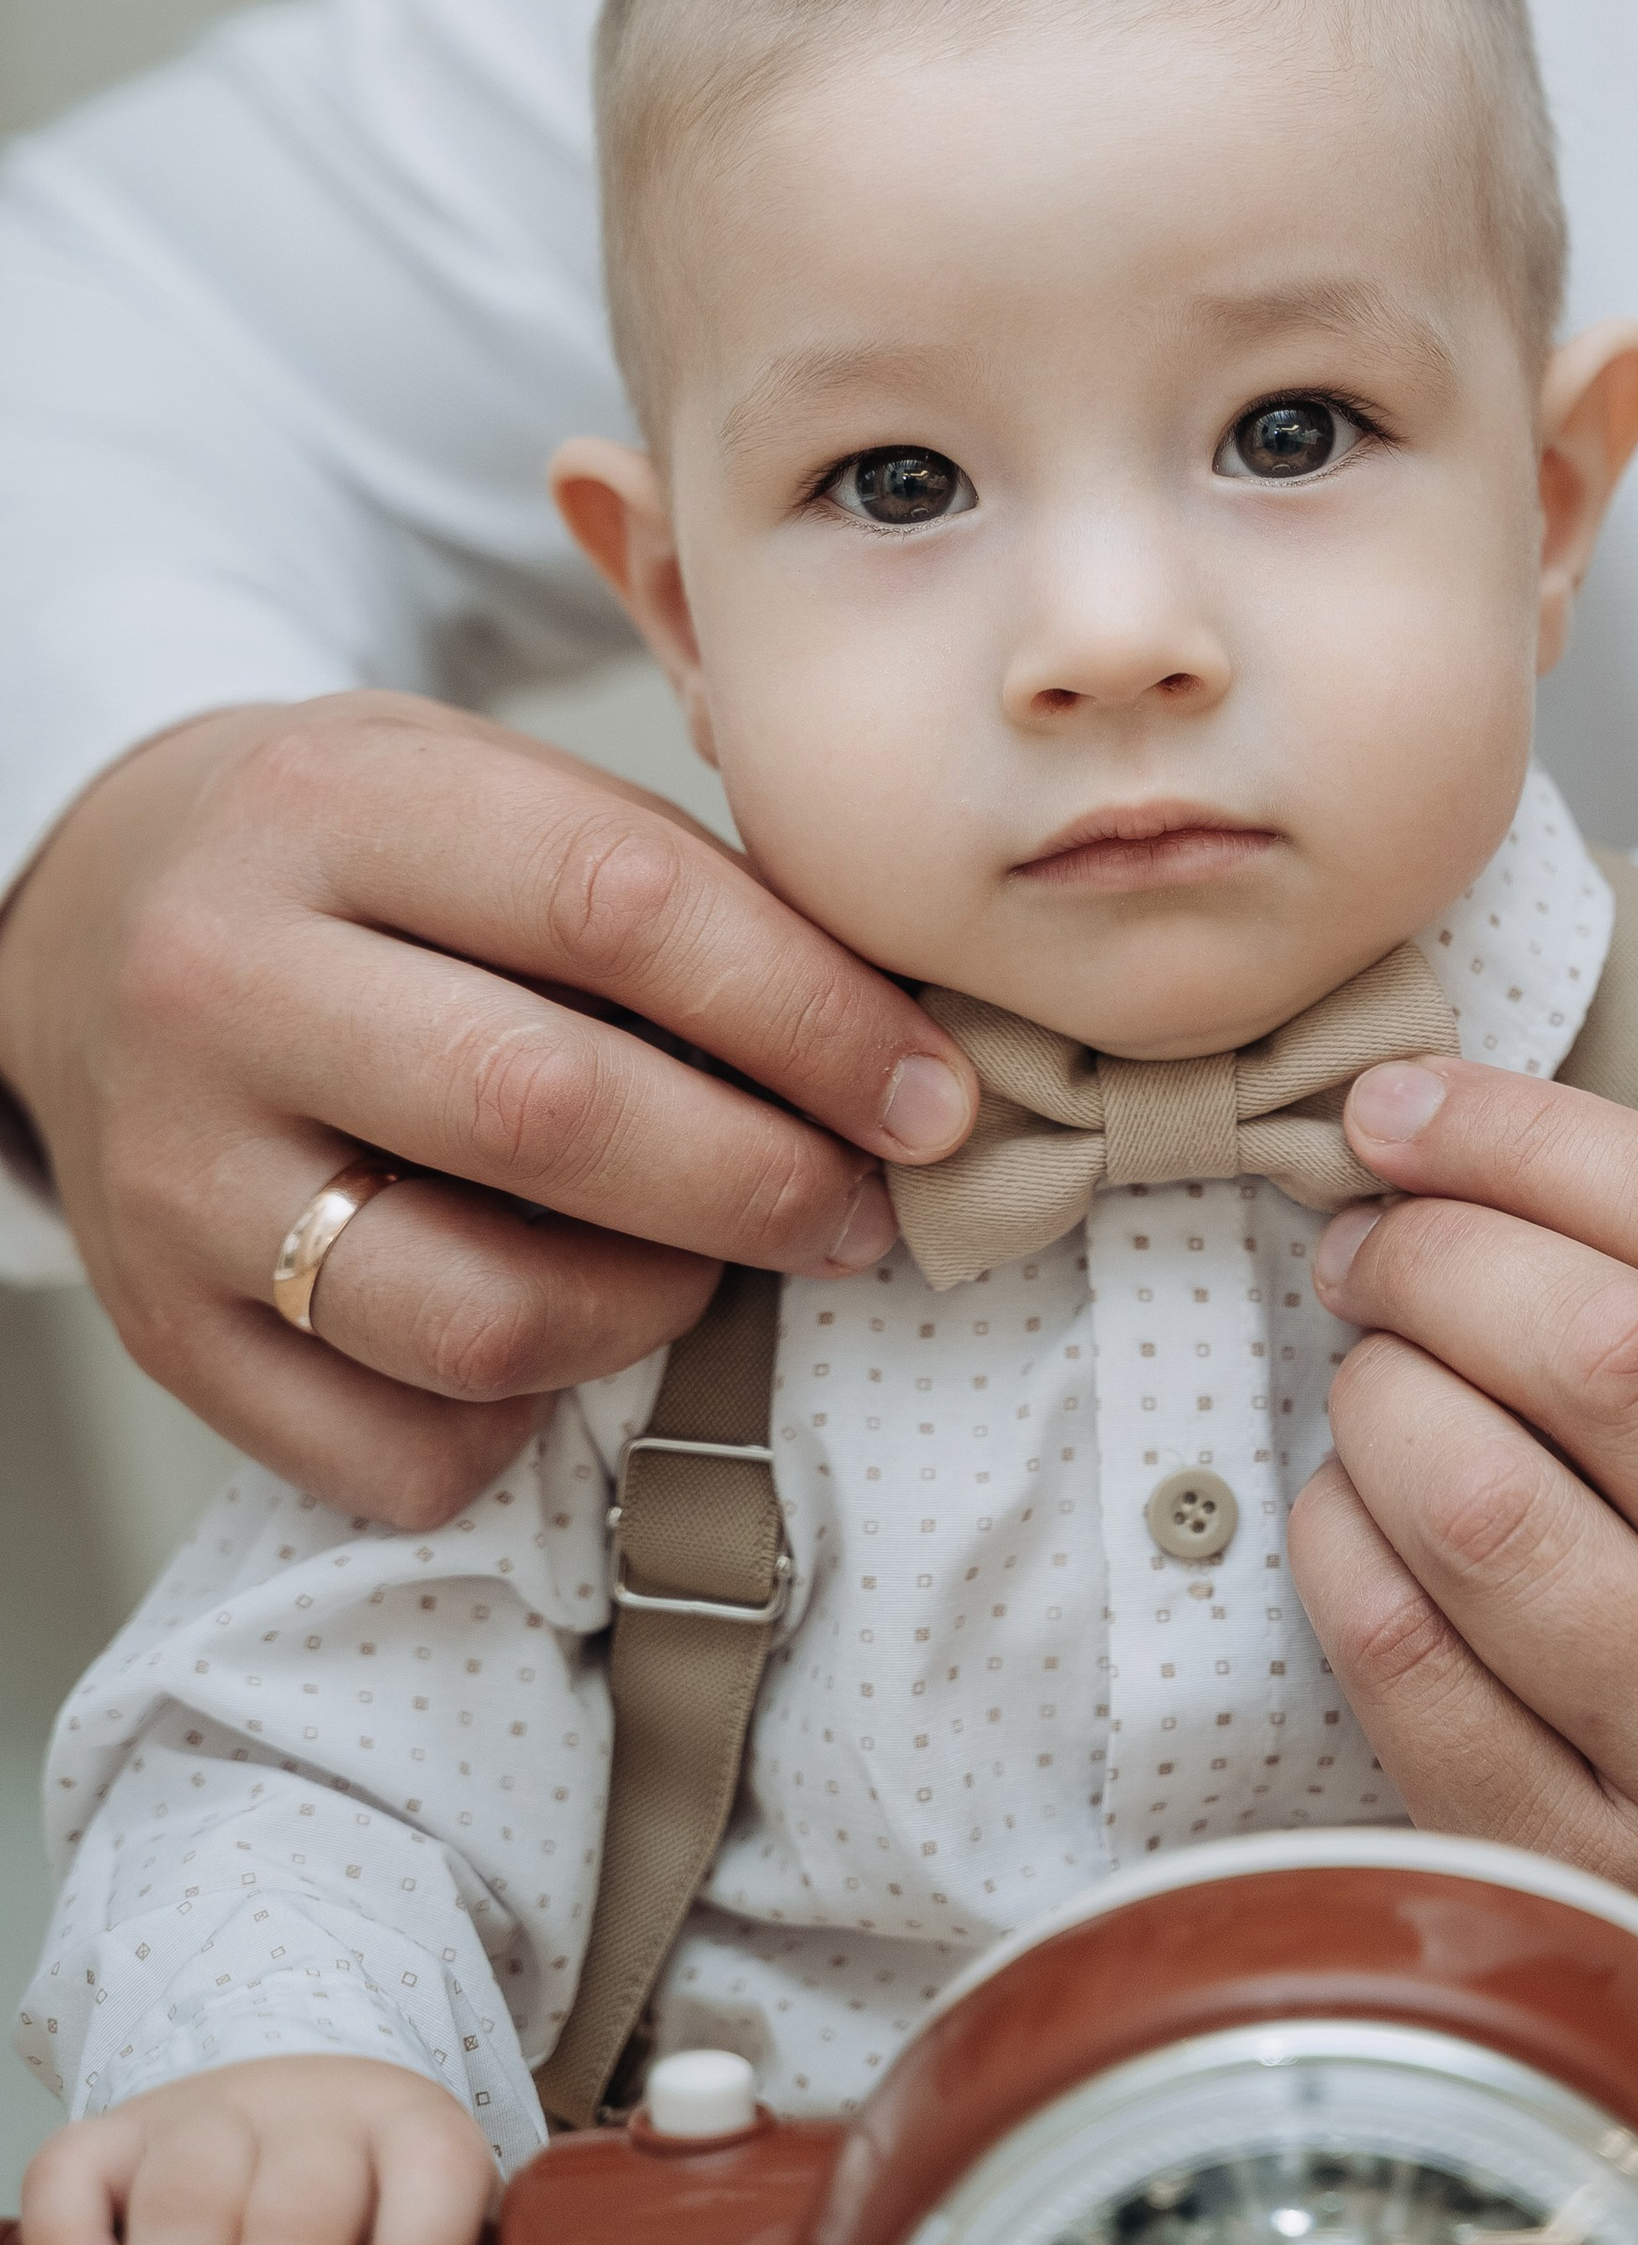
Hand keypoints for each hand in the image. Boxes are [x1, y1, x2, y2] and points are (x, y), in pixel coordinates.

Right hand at [0, 694, 977, 1526]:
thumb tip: (900, 1063)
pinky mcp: (164, 1331)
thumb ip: (678, 899)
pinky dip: (524, 1424)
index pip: (618, 907)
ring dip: (656, 1312)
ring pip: (480, 1316)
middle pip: (548, 1115)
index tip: (928, 1098)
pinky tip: (561, 1337)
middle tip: (860, 1209)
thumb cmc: (373, 864)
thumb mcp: (493, 794)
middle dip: (763, 1182)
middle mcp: (222, 986)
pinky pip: (398, 1449)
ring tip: (711, 1268)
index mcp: (332, 809)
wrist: (102, 915)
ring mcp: (175, 1172)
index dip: (813, 1018)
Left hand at [1288, 1059, 1637, 2066]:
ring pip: (1483, 1503)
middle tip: (1372, 1243)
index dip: (1539, 1134)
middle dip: (1438, 1252)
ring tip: (1371, 1371)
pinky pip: (1399, 1654)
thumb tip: (1447, 1132)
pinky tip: (1354, 1503)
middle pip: (1607, 1352)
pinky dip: (1338, 1534)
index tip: (1409, 1106)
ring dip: (1378, 1390)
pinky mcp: (1597, 1891)